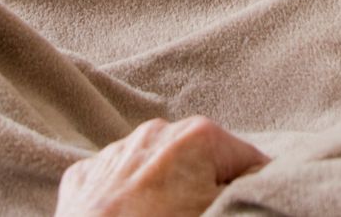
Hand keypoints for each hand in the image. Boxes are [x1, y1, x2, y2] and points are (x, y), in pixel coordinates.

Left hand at [55, 116, 267, 216]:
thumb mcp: (218, 214)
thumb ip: (247, 194)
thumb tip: (256, 187)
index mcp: (200, 135)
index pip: (249, 161)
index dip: (250, 191)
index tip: (241, 211)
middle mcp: (159, 130)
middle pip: (202, 162)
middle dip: (205, 189)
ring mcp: (116, 151)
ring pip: (158, 169)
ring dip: (165, 192)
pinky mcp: (84, 175)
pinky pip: (118, 181)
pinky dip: (127, 200)